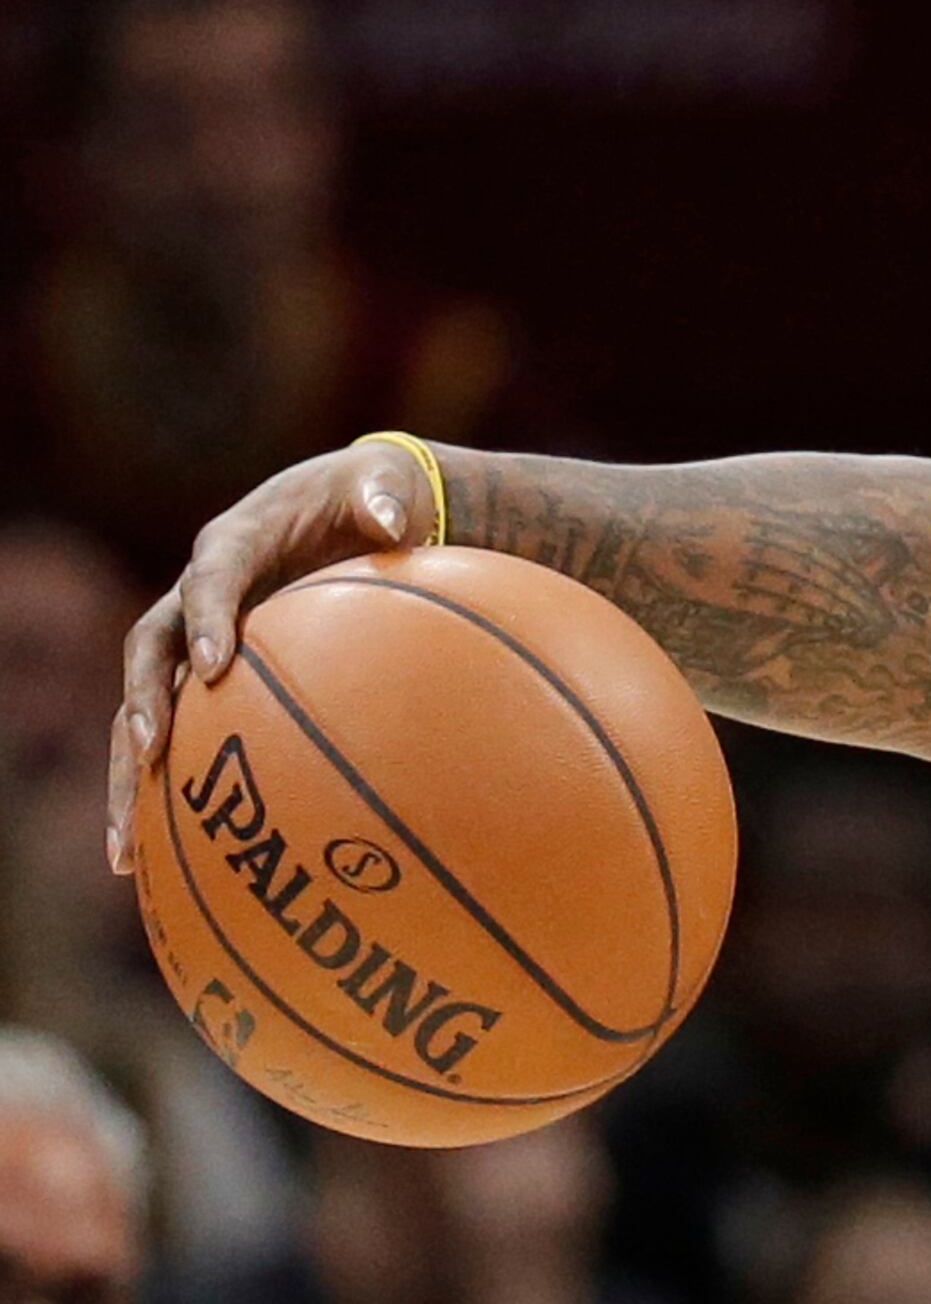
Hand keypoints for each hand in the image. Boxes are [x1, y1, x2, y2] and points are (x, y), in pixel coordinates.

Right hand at [105, 444, 429, 873]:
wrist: (360, 504)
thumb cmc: (378, 493)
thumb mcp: (385, 482)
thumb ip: (385, 496)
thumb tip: (396, 520)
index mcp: (237, 541)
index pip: (210, 575)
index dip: (205, 616)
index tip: (213, 665)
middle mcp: (198, 591)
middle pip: (148, 647)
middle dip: (141, 699)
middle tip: (151, 752)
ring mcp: (197, 637)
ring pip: (144, 704)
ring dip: (130, 770)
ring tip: (125, 843)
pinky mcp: (208, 677)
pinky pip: (177, 732)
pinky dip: (163, 788)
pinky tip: (156, 857)